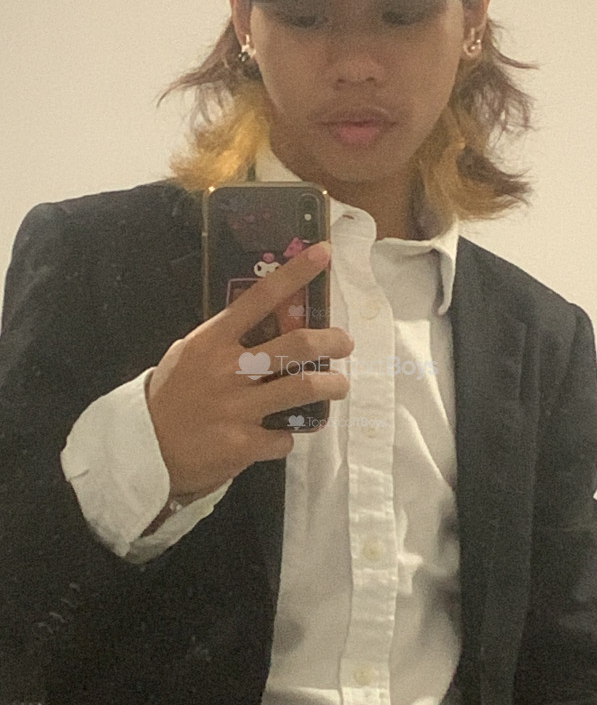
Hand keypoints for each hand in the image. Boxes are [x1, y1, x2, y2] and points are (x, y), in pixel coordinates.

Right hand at [146, 242, 351, 496]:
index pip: (259, 298)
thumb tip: (266, 324)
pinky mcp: (244, 444)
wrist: (142, 450)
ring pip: (303, 388)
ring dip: (331, 386)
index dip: (295, 274)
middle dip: (331, 341)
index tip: (323, 254)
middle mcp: (229, 370)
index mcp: (213, 341)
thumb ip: (224, 341)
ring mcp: (238, 408)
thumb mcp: (189, 356)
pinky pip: (283, 437)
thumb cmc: (169, 397)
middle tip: (345, 344)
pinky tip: (281, 435)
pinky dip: (288, 436)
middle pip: (296, 345)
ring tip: (338, 386)